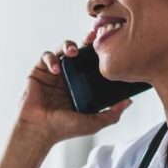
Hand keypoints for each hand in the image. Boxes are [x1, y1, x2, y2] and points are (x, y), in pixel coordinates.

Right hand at [17, 40, 131, 147]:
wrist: (39, 130)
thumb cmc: (63, 129)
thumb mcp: (93, 123)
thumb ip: (112, 114)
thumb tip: (129, 102)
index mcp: (82, 86)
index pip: (93, 64)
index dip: (99, 53)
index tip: (107, 45)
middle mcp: (69, 77)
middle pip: (80, 51)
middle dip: (86, 42)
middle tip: (92, 37)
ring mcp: (54, 73)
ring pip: (62, 49)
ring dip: (68, 45)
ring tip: (73, 52)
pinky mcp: (39, 72)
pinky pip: (46, 56)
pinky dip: (51, 58)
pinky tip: (56, 69)